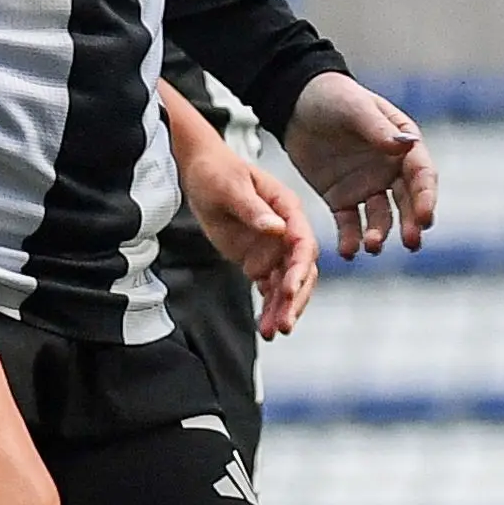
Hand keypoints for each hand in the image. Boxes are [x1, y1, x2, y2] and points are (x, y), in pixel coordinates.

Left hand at [168, 91, 320, 340]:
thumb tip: (277, 229)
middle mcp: (287, 231)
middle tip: (284, 323)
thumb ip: (253, 209)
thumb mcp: (231, 186)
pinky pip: (269, 289)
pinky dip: (269, 308)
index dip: (299, 269)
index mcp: (288, 208)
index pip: (302, 243)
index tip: (288, 290)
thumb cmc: (217, 172)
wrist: (200, 173)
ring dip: (282, 309)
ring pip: (287, 285)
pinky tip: (264, 328)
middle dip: (295, 298)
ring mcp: (274, 248)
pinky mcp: (259, 261)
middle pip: (301, 270)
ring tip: (272, 332)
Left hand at [284, 71, 434, 258]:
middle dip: (411, 223)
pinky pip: (349, 224)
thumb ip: (378, 129)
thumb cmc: (333, 97)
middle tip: (410, 242)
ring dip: (380, 233)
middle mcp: (390, 170)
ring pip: (380, 217)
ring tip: (371, 246)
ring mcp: (367, 187)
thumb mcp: (355, 108)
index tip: (425, 216)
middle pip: (407, 202)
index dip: (426, 196)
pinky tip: (348, 252)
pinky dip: (350, 239)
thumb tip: (404, 146)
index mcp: (402, 145)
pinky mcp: (342, 199)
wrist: (296, 104)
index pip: (421, 174)